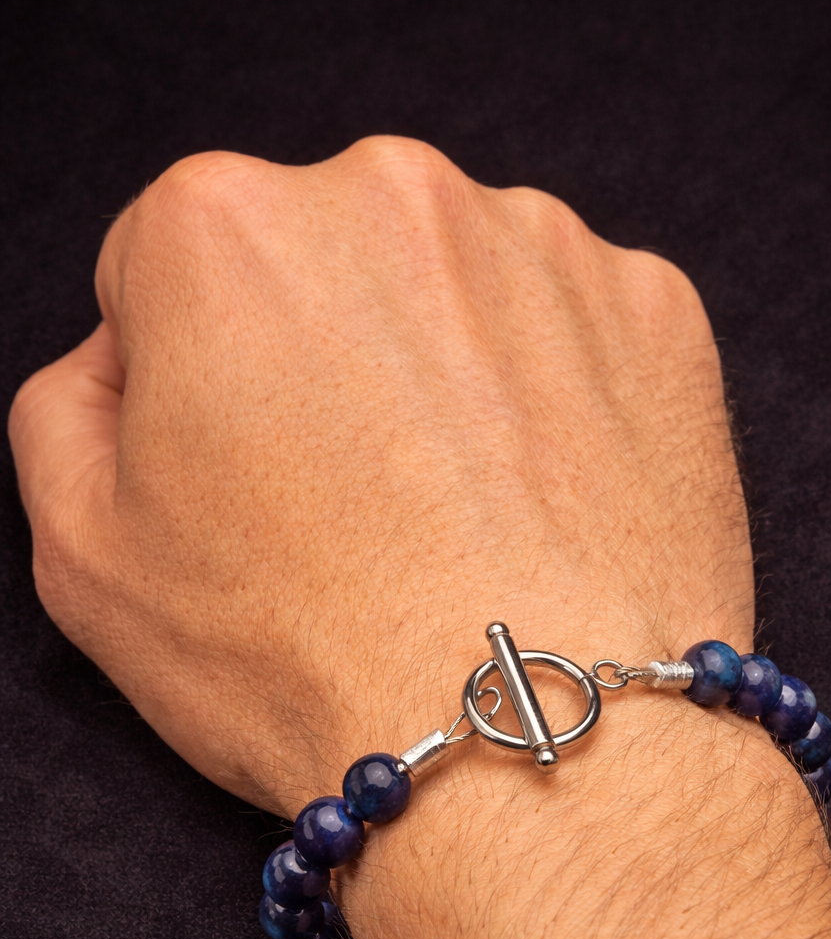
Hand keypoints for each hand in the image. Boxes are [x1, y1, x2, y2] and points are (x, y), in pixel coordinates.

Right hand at [9, 136, 749, 816]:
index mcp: (222, 229)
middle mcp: (388, 192)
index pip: (167, 270)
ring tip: (456, 522)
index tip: (235, 471)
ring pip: (457, 292)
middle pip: (322, 263)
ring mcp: (541, 245)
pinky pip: (577, 333)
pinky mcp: (655, 308)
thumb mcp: (88, 555)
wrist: (534, 746)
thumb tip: (117, 365)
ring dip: (445, 374)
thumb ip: (67, 414)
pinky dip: (558, 401)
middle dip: (319, 358)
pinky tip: (543, 508)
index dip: (187, 381)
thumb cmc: (304, 662)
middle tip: (349, 508)